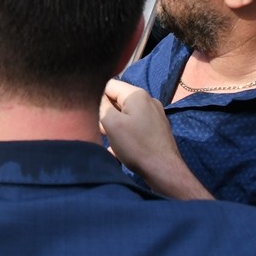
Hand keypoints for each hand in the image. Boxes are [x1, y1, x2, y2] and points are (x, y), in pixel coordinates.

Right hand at [101, 80, 211, 199]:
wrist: (164, 170)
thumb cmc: (136, 145)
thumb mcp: (112, 123)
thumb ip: (101, 105)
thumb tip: (96, 96)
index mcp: (137, 94)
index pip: (109, 85)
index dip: (97, 97)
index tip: (91, 113)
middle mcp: (148, 101)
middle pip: (118, 100)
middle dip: (106, 113)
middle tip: (103, 130)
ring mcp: (154, 115)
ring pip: (126, 114)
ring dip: (115, 125)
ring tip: (112, 141)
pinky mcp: (156, 129)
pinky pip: (135, 126)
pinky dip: (125, 133)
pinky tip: (120, 148)